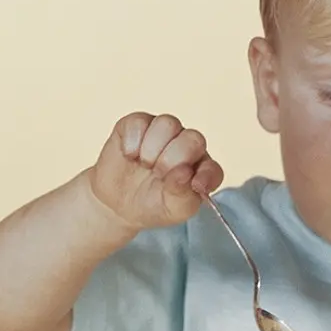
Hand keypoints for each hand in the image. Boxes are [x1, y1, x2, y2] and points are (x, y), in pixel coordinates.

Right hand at [88, 113, 223, 230]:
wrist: (117, 204)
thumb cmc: (153, 205)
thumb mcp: (172, 210)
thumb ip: (182, 194)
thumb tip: (184, 172)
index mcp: (202, 170)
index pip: (213, 168)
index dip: (205, 176)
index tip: (193, 187)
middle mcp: (187, 147)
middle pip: (193, 138)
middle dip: (173, 159)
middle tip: (158, 174)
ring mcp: (164, 133)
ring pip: (168, 123)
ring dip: (153, 147)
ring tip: (144, 164)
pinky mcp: (138, 125)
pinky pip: (139, 120)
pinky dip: (133, 139)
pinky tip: (129, 155)